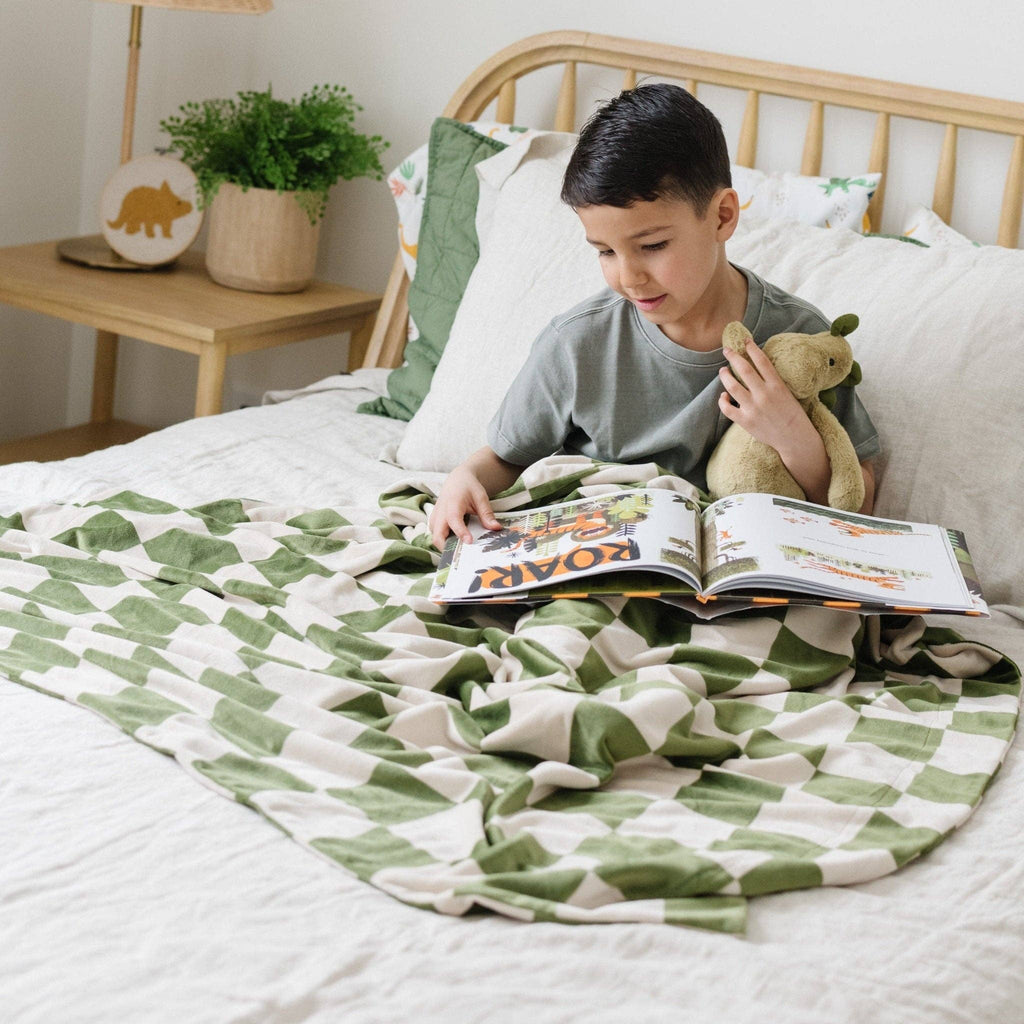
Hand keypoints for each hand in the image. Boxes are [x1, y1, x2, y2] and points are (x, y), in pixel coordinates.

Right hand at [429, 464, 501, 548]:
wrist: (457, 480)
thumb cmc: (469, 488)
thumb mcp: (481, 497)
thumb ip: (487, 514)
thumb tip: (496, 528)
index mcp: (452, 503)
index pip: (454, 520)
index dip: (460, 532)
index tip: (469, 542)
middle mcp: (441, 512)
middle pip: (437, 535)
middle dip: (446, 547)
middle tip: (462, 555)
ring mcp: (435, 517)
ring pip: (435, 537)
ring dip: (445, 545)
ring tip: (461, 550)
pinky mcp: (434, 521)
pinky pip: (435, 535)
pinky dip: (444, 541)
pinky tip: (456, 544)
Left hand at [718, 338, 810, 455]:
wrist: (795, 438)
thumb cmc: (792, 415)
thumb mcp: (787, 393)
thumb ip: (772, 382)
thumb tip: (757, 368)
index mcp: (777, 385)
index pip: (761, 361)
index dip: (752, 348)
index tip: (745, 341)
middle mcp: (764, 394)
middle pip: (743, 369)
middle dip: (733, 357)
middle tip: (727, 350)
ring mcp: (753, 408)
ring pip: (732, 386)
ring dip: (725, 376)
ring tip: (723, 371)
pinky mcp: (745, 421)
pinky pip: (727, 408)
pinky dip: (723, 400)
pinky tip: (724, 396)